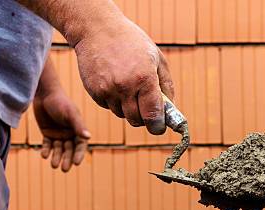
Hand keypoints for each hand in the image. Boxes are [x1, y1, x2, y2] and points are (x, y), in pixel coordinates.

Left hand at [33, 87, 89, 171]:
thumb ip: (78, 125)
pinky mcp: (48, 133)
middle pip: (69, 150)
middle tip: (64, 169)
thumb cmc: (60, 102)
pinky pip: (48, 145)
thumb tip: (88, 137)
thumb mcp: (70, 114)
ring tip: (53, 165)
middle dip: (67, 159)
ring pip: (58, 149)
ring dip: (56, 157)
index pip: (80, 146)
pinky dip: (46, 150)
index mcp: (78, 129)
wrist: (44, 93)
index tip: (76, 163)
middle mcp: (69, 133)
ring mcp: (58, 134)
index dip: (78, 155)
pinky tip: (44, 155)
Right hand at [73, 17, 173, 134]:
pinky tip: (113, 81)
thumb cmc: (132, 42)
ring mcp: (108, 90)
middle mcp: (125, 87)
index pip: (153, 117)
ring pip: (122, 115)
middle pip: (137, 121)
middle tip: (145, 106)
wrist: (97, 29)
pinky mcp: (95, 92)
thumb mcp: (157, 58)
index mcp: (145, 79)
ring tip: (128, 86)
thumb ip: (166, 86)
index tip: (159, 126)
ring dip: (128, 108)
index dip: (158, 126)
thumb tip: (170, 111)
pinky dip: (114, 101)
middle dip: (144, 118)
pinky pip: (108, 107)